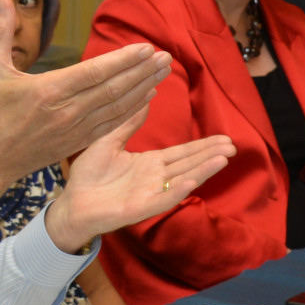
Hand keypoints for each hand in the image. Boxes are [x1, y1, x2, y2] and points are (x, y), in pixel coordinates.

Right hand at [0, 0, 169, 184]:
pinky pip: (113, 124)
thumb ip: (0, 32)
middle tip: (166, 55)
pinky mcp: (80, 142)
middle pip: (114, 88)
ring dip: (144, 87)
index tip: (146, 47)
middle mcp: (67, 111)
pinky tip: (148, 95)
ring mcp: (76, 129)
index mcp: (49, 91)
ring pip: (118, 107)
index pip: (94, 72)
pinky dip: (134, 110)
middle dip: (143, 71)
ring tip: (164, 71)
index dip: (123, 60)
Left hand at [43, 105, 234, 252]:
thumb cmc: (88, 176)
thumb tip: (144, 97)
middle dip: (211, 155)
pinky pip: (161, 200)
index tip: (224, 137)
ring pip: (182, 180)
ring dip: (203, 170)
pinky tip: (191, 182)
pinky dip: (176, 191)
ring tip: (223, 159)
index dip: (203, 146)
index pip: (182, 153)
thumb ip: (128, 123)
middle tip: (233, 146)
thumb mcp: (109, 141)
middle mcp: (154, 179)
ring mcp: (149, 194)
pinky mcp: (139, 208)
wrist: (71, 203)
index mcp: (149, 163)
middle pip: (189, 165)